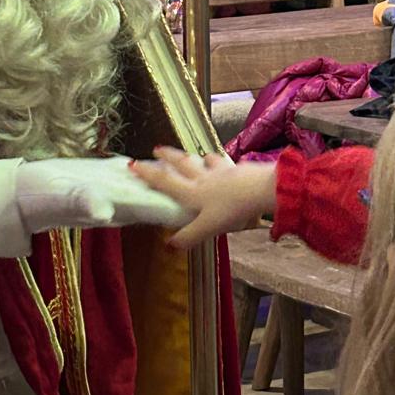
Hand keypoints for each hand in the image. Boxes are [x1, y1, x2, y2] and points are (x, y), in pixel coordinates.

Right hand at [130, 148, 276, 249]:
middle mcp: (203, 178)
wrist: (261, 190)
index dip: (148, 174)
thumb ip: (188, 237)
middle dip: (167, 156)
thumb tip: (169, 246)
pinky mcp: (237, 170)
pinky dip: (219, 162)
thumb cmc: (232, 209)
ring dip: (195, 157)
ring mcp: (221, 171)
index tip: (133, 164)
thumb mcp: (208, 228)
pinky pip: (224, 164)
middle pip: (181, 163)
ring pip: (203, 161)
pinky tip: (223, 163)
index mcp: (191, 192)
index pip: (165, 181)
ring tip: (193, 155)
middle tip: (157, 149)